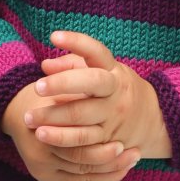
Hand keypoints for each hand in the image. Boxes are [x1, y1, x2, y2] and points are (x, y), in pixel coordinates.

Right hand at [1, 81, 140, 180]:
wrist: (18, 112)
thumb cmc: (45, 93)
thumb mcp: (60, 79)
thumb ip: (77, 70)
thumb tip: (102, 66)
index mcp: (44, 117)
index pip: (76, 127)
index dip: (101, 138)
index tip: (123, 141)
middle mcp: (41, 142)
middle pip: (80, 156)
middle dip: (109, 158)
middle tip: (135, 154)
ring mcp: (42, 162)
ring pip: (82, 170)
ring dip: (110, 167)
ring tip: (133, 160)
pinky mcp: (45, 176)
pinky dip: (100, 177)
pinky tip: (121, 170)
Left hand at [23, 30, 171, 159]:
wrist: (150, 120)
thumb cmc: (115, 88)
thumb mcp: (103, 72)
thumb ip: (73, 65)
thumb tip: (45, 65)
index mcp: (114, 71)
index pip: (96, 52)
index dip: (77, 41)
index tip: (54, 36)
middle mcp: (116, 93)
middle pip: (90, 84)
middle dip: (61, 85)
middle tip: (36, 88)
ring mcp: (113, 118)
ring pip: (83, 118)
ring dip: (54, 119)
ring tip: (30, 118)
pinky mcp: (108, 142)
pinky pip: (84, 144)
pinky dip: (61, 141)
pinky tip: (43, 137)